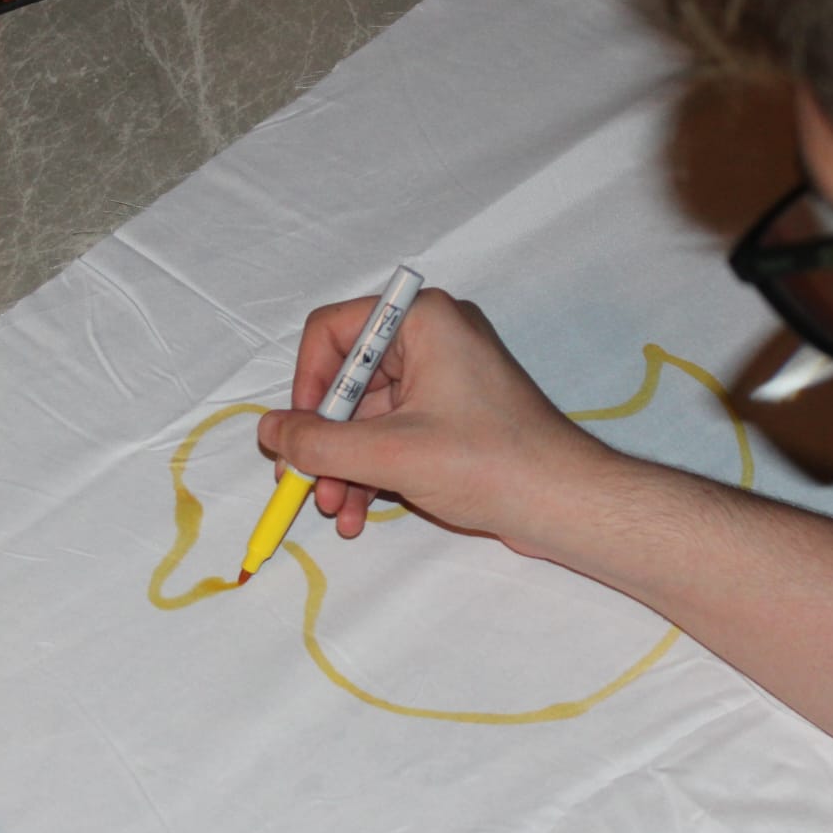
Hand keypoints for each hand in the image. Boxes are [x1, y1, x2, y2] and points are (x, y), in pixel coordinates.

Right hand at [257, 289, 615, 558]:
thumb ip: (318, 443)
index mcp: (422, 320)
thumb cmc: (489, 462)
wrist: (564, 503)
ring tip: (338, 513)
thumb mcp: (389, 453)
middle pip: (347, 380)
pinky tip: (360, 513)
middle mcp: (432, 338)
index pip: (333, 331)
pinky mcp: (452, 417)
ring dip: (345, 465)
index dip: (307, 384)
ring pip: (367, 416)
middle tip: (308, 487)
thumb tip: (268, 432)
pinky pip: (393, 433)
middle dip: (325, 440)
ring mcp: (443, 378)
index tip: (300, 435)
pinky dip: (372, 469)